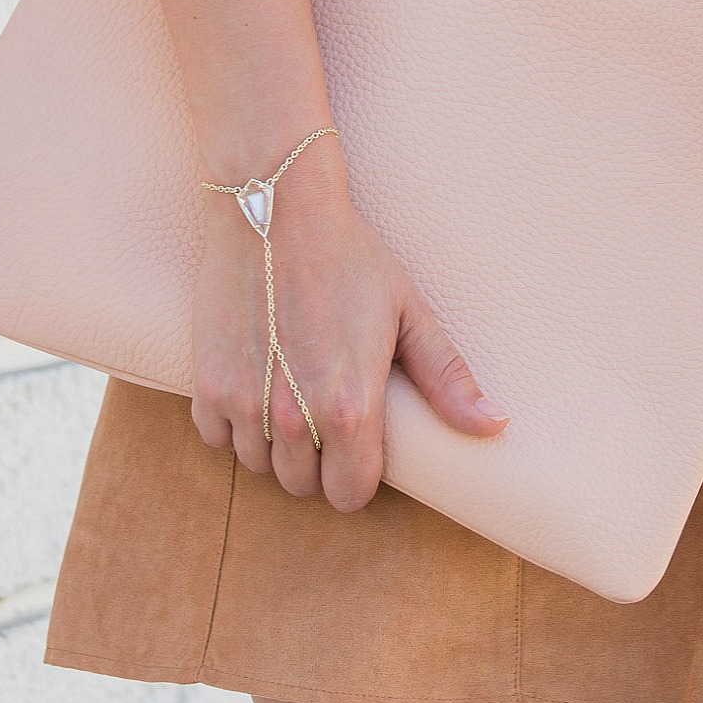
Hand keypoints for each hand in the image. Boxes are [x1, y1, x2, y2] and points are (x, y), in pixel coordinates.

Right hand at [188, 140, 510, 511]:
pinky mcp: (208, 383)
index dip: (357, 477)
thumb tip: (495, 426)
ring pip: (259, 465)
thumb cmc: (348, 256)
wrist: (273, 209)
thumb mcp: (407, 311)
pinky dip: (232, 424)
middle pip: (302, 485)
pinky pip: (216, 439)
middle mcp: (294, 415)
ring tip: (290, 395)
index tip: (359, 448)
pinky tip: (253, 387)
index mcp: (350, 406)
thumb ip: (447, 379)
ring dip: (274, 444)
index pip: (349, 494)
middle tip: (324, 414)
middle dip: (317, 462)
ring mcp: (244, 401)